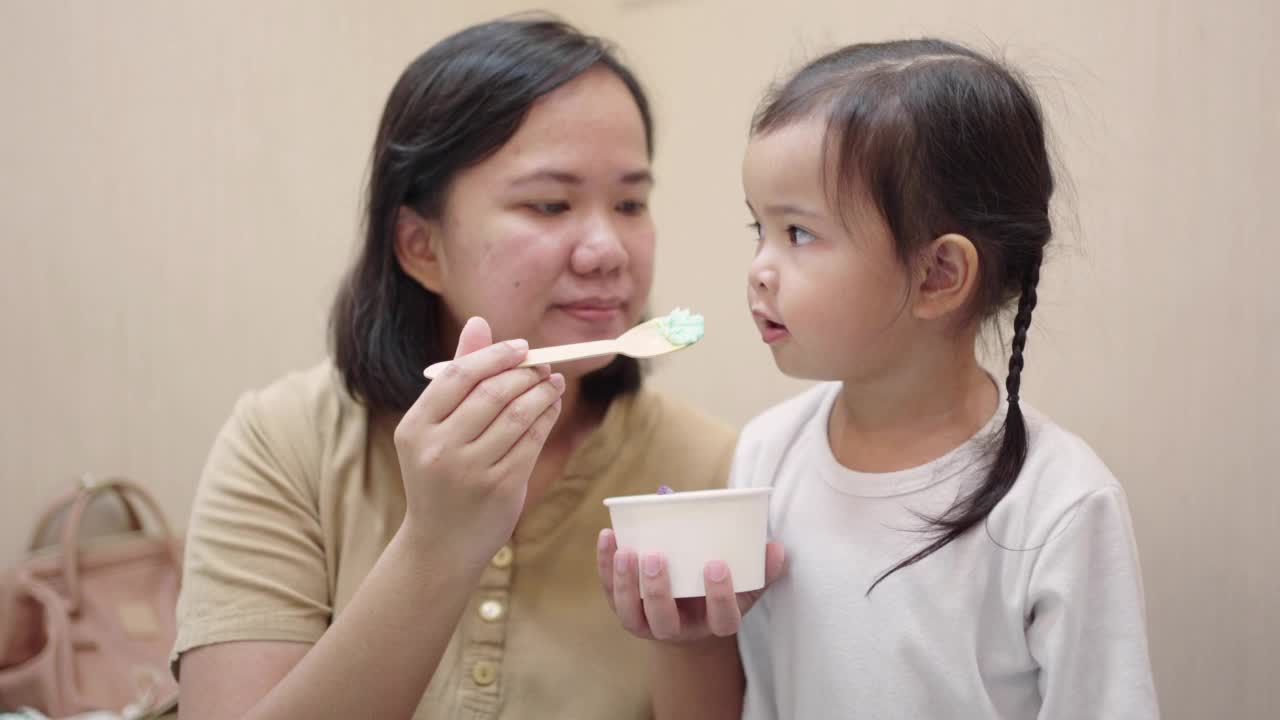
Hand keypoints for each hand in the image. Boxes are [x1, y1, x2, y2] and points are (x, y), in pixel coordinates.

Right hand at [393, 317, 563, 572]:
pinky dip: (547, 417)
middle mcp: (439, 448)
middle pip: (493, 393)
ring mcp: (470, 470)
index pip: (458, 376)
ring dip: (543, 392)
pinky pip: (532, 440)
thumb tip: (480, 323)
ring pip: (519, 415)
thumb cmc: (440, 476)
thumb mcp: (435, 428)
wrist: (440, 545)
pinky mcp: (501, 487)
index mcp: (415, 428)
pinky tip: (552, 406)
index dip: (494, 356)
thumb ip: (457, 376)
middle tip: (543, 365)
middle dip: (525, 373)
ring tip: (553, 382)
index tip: (521, 346)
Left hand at [596, 529, 785, 641]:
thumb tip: (777, 548)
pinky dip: (605, 566)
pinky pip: (610, 592)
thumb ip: (759, 569)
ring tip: (626, 550)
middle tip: (657, 557)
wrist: (688, 623)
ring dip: (624, 582)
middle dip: (658, 591)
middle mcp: (677, 630)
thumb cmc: (717, 594)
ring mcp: (647, 623)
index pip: (722, 619)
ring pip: (630, 612)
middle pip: (664, 620)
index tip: (717, 566)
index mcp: (714, 624)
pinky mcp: (624, 609)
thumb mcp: (744, 587)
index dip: (719, 597)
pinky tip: (608, 536)